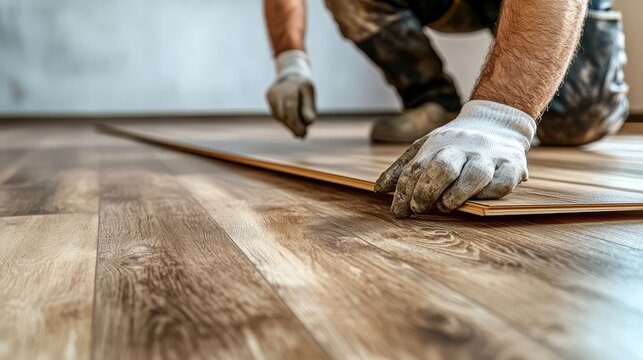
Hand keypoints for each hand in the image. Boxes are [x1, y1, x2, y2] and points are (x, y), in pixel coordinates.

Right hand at [266, 50, 315, 137]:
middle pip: (286, 113)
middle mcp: (285, 85)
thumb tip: (308, 123)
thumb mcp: (310, 97)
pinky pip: (275, 113)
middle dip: (294, 127)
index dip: (299, 123)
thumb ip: (309, 109)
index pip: (295, 108)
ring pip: (280, 115)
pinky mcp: (268, 95)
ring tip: (297, 132)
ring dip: (289, 126)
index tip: (304, 133)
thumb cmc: (304, 89)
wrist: (290, 73)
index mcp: (300, 84)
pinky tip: (290, 125)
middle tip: (301, 136)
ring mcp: (275, 90)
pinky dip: (283, 121)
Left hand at [374, 100, 535, 217]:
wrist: (497, 121)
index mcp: (439, 143)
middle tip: (419, 209)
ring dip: (455, 196)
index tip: (399, 211)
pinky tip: (476, 199)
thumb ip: (402, 168)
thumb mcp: (425, 147)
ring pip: (473, 176)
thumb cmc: (455, 142)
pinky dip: (487, 195)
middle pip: (442, 169)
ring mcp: (489, 156)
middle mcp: (464, 147)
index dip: (404, 192)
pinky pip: (501, 185)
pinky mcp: (513, 166)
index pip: (417, 169)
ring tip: (445, 206)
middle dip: (426, 193)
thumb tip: (379, 189)